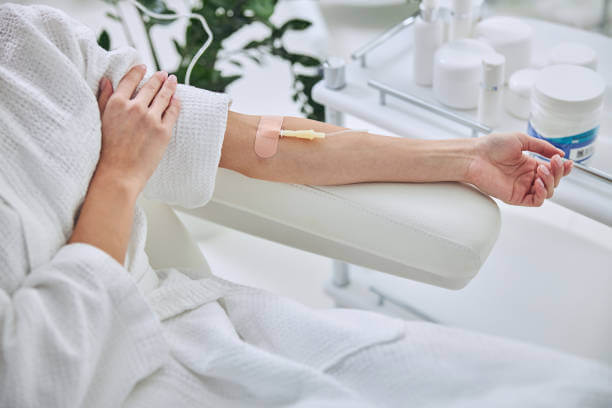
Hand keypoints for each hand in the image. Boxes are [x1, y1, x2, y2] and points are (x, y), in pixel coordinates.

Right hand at [95, 64, 180, 194]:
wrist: (118, 173)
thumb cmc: (106, 150)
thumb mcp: (100, 120)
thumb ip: (103, 98)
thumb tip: (106, 79)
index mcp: (117, 103)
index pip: (130, 80)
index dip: (138, 71)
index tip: (144, 67)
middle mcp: (135, 107)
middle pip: (151, 86)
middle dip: (158, 78)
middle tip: (164, 74)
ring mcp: (151, 119)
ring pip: (164, 96)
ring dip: (170, 86)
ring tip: (173, 81)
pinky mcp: (163, 131)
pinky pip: (173, 112)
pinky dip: (176, 103)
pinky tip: (177, 99)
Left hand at [466, 133, 572, 206]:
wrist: (475, 156)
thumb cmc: (491, 147)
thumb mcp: (521, 140)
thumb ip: (542, 146)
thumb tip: (559, 152)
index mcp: (529, 165)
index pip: (552, 170)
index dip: (563, 168)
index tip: (567, 162)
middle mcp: (526, 177)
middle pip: (553, 181)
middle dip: (557, 172)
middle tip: (553, 162)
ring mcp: (521, 187)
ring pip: (547, 192)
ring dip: (550, 181)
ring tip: (542, 170)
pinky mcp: (515, 197)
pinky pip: (536, 201)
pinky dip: (541, 193)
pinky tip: (538, 182)